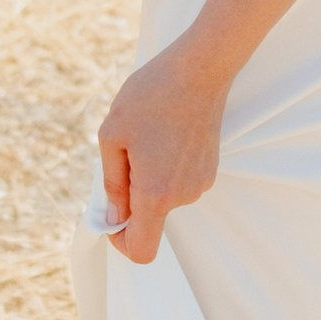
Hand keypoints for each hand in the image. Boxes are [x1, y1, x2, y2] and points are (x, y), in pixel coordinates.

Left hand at [96, 39, 227, 265]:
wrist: (200, 69)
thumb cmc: (152, 96)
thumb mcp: (113, 136)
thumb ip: (111, 184)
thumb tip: (112, 218)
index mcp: (155, 193)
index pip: (142, 250)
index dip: (121, 242)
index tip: (112, 217)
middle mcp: (183, 195)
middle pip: (151, 219)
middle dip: (131, 196)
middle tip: (126, 152)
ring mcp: (200, 183)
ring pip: (163, 198)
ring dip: (148, 177)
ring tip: (148, 136)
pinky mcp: (209, 170)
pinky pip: (178, 183)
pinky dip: (165, 168)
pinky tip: (164, 133)